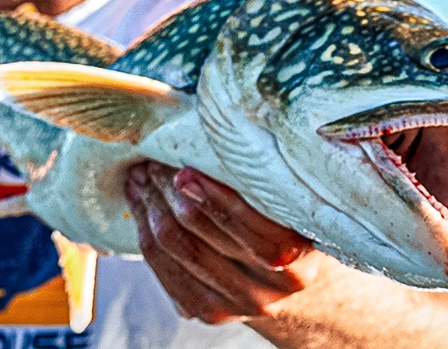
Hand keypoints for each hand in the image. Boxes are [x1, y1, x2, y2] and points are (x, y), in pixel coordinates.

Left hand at [124, 161, 317, 323]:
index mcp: (297, 258)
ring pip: (173, 247)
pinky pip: (162, 269)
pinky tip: (141, 205)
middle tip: (154, 160)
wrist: (305, 298)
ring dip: (149, 206)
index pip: (243, 226)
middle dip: (168, 189)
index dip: (209, 194)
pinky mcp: (207, 312)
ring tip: (142, 177)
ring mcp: (235, 305)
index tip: (184, 167)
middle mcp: (267, 288)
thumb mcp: (299, 211)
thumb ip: (270, 185)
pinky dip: (145, 232)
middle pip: (197, 232)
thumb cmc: (298, 236)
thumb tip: (221, 135)